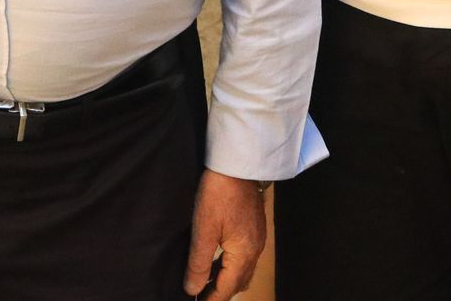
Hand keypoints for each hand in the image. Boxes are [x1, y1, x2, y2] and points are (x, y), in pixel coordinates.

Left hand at [184, 170, 265, 298]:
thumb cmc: (219, 194)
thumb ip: (199, 263)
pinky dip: (230, 264)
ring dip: (225, 278)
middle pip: (238, 282)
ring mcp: (257, 238)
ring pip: (242, 270)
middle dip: (220, 291)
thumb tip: (193, 289)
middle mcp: (255, 250)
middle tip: (200, 294)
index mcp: (244, 254)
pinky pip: (244, 256)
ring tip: (205, 280)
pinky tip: (217, 258)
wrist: (237, 163)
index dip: (212, 300)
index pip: (228, 288)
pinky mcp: (254, 228)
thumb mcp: (204, 230)